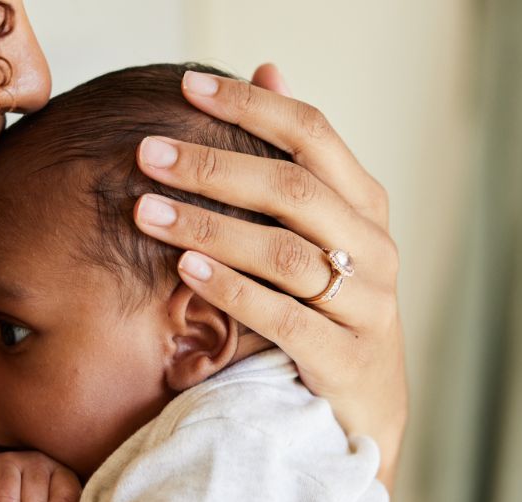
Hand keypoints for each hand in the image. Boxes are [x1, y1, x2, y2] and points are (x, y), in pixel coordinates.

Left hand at [132, 64, 406, 491]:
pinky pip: (284, 317)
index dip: (252, 105)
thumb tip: (269, 66)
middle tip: (148, 154)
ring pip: (286, 253)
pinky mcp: (345, 360)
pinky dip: (233, 290)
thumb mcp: (320, 230)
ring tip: (147, 211)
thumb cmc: (329, 308)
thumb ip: (295, 158)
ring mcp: (366, 306)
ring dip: (210, 227)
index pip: (314, 133)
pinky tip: (186, 269)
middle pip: (294, 189)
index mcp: (365, 206)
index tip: (187, 84)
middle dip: (215, 165)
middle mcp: (375, 248)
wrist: (364, 414)